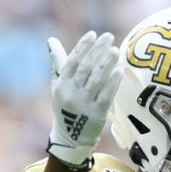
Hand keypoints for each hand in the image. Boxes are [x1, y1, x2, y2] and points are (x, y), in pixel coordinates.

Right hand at [46, 31, 122, 169]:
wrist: (71, 137)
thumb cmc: (66, 105)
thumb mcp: (58, 85)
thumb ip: (58, 63)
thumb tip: (51, 40)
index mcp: (61, 85)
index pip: (72, 61)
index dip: (83, 47)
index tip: (93, 34)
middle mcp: (71, 93)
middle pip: (86, 68)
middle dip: (97, 51)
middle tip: (108, 37)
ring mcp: (84, 104)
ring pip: (97, 80)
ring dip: (107, 63)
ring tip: (116, 50)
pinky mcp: (97, 114)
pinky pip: (106, 95)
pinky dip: (112, 82)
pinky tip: (119, 70)